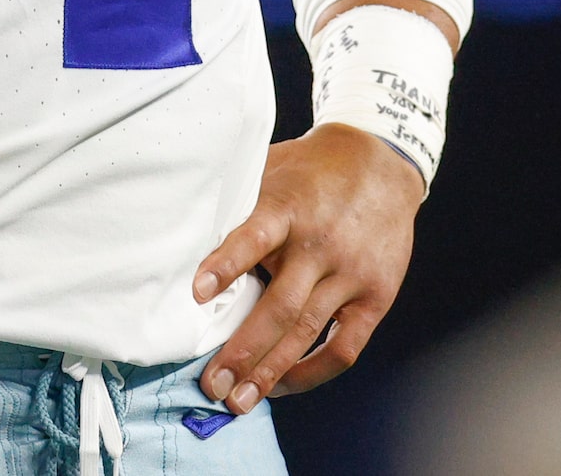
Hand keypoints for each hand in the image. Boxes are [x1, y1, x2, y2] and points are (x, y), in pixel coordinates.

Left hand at [191, 124, 423, 413]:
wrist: (380, 162)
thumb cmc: (309, 170)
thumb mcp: (270, 170)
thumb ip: (237, 204)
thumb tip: (180, 231)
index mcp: (289, 207)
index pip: (254, 237)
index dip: (226, 265)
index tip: (196, 293)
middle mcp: (321, 244)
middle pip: (280, 307)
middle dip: (242, 350)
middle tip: (211, 383)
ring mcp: (351, 273)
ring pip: (308, 332)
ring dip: (271, 370)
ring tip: (240, 399)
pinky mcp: (376, 295)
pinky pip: (345, 345)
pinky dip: (313, 371)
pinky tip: (283, 385)